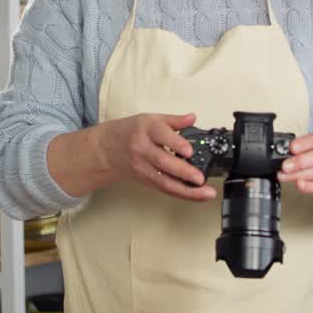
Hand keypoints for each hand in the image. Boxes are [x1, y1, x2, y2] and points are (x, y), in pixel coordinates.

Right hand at [95, 112, 214, 201]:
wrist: (107, 148)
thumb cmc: (130, 132)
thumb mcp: (151, 119)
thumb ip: (174, 120)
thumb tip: (192, 117)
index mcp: (146, 130)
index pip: (161, 136)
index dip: (176, 144)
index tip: (189, 151)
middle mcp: (142, 149)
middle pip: (163, 162)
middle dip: (183, 172)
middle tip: (200, 178)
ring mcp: (143, 167)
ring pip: (164, 182)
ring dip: (186, 190)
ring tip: (204, 193)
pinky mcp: (145, 180)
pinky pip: (164, 188)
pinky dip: (181, 193)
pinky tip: (195, 195)